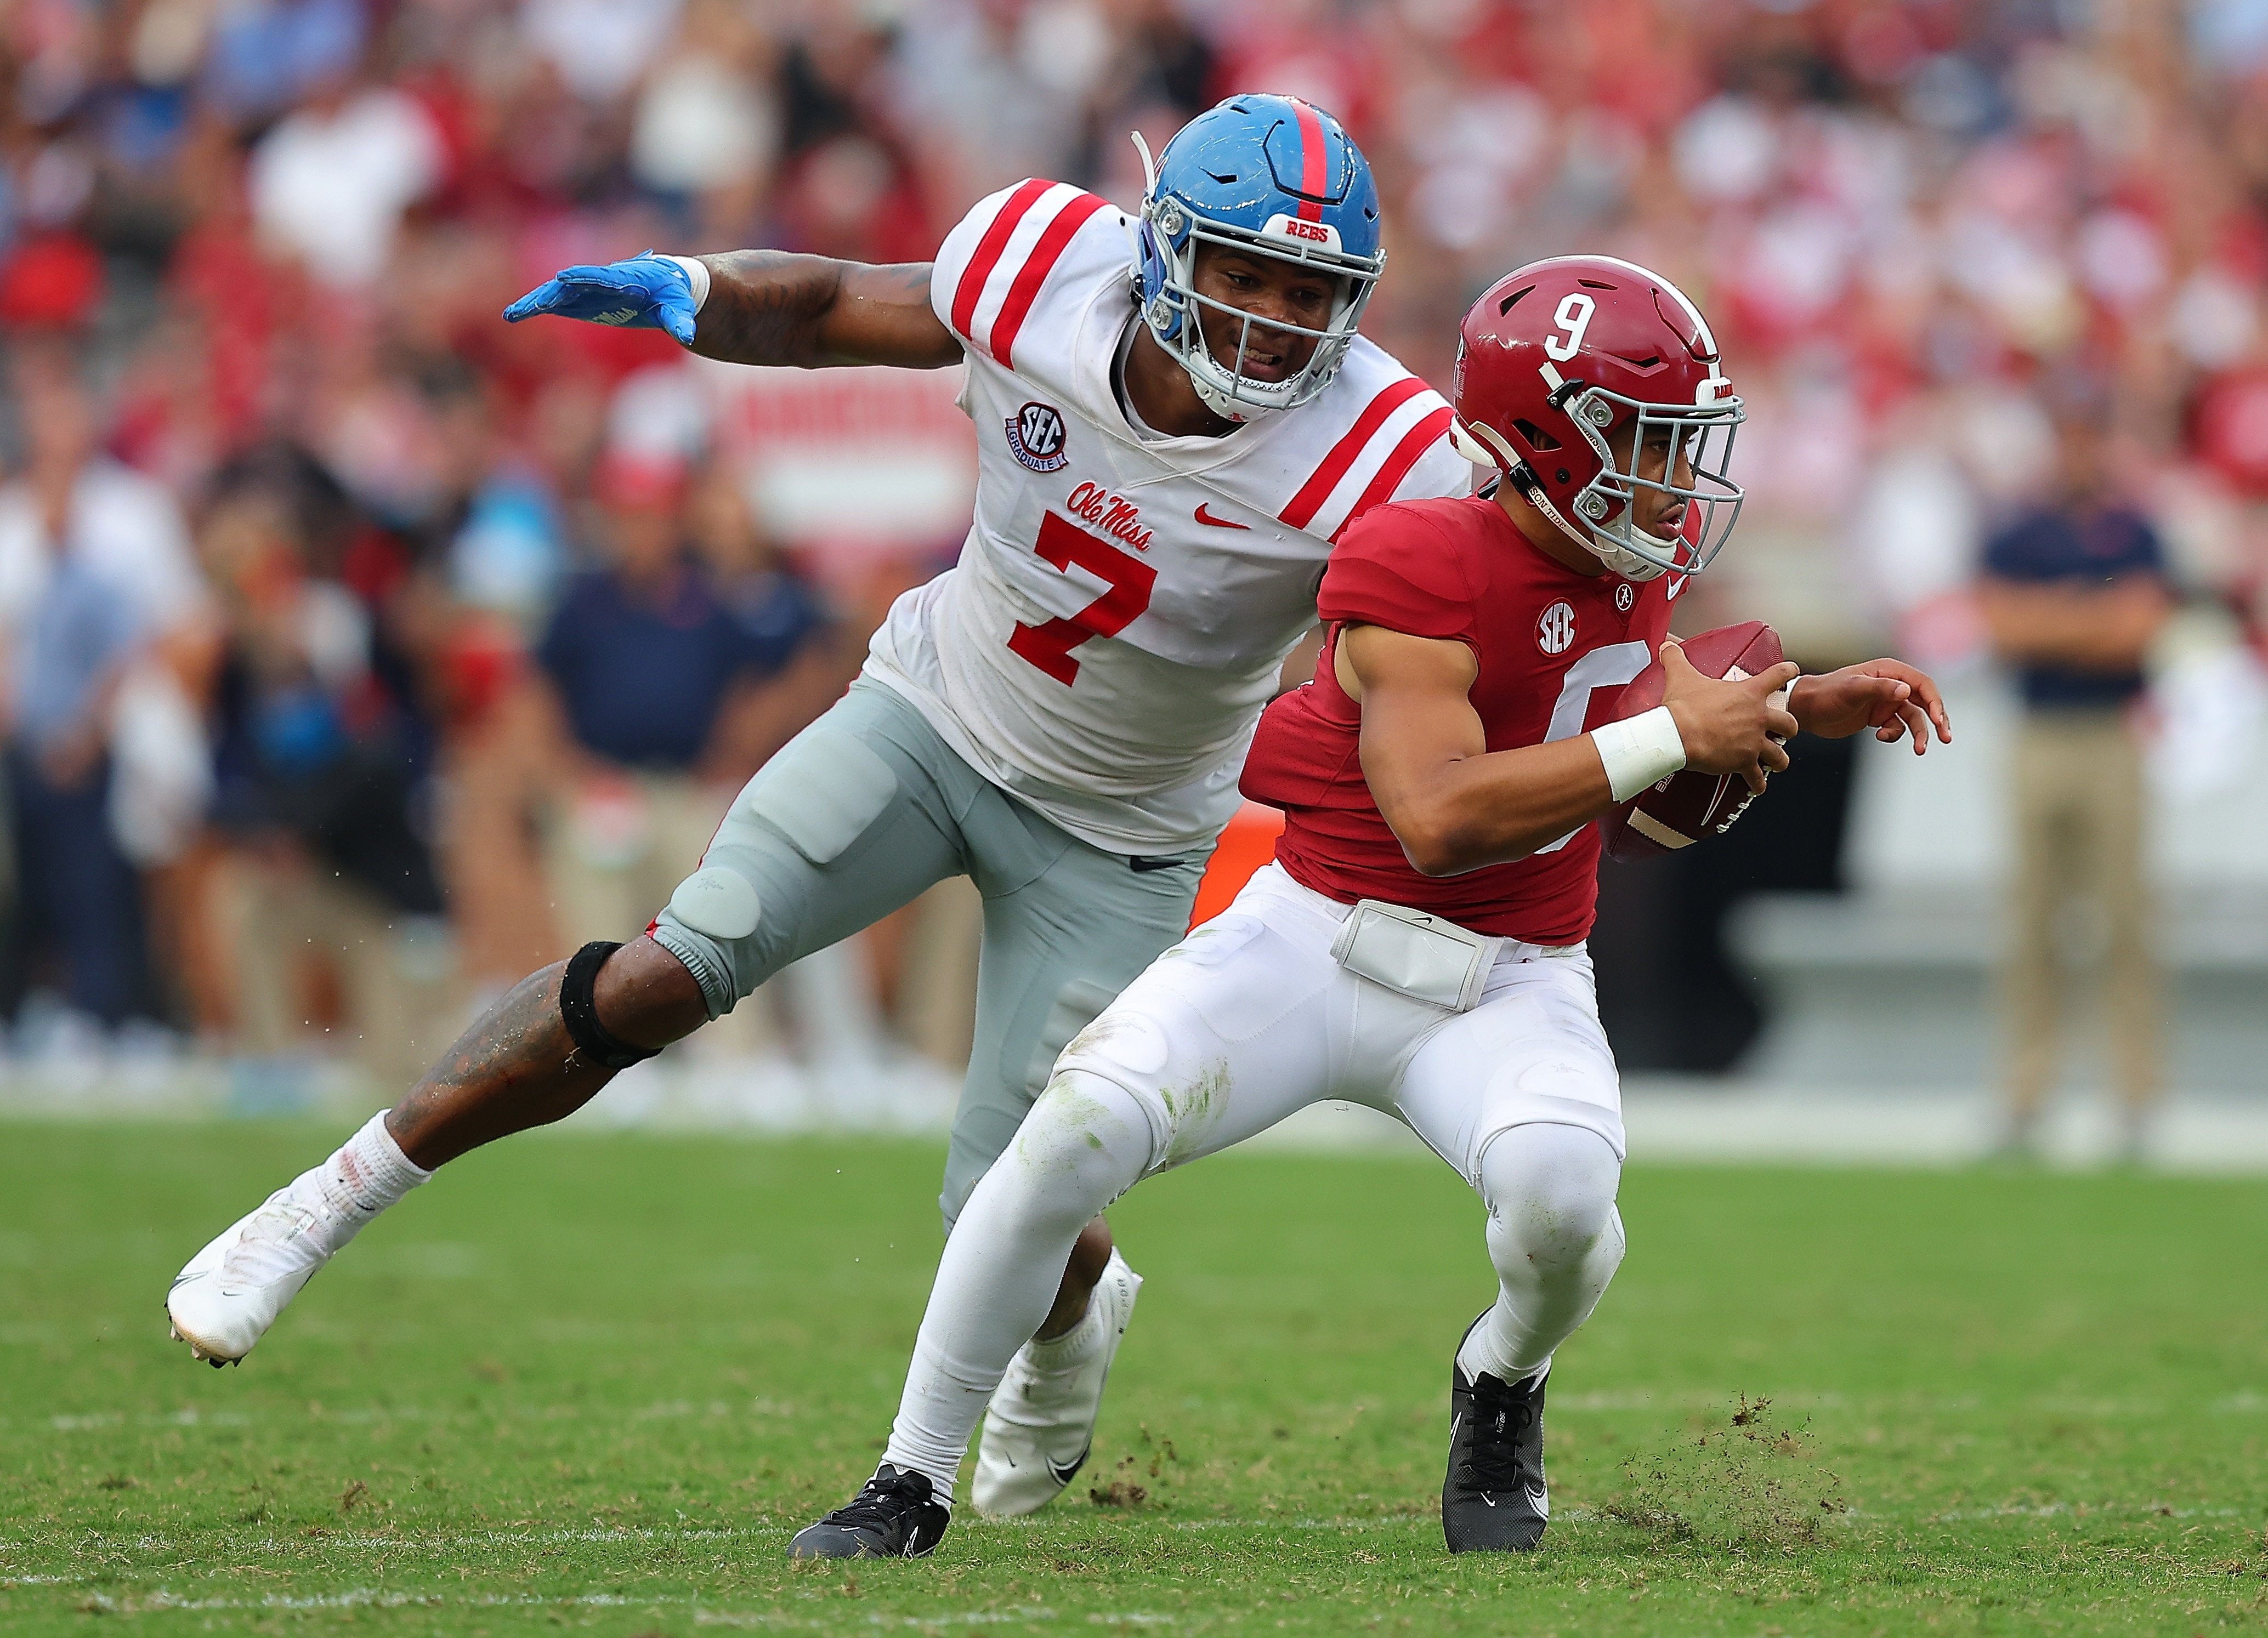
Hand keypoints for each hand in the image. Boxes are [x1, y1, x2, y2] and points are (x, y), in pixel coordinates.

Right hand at [503, 252, 697, 345]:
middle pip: (571, 285)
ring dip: (535, 303)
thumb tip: (688, 336)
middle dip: (550, 294)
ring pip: (557, 294)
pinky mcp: (581, 300)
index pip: (601, 277)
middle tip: (531, 305)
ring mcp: (588, 289)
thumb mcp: (679, 308)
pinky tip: (516, 315)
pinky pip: (556, 302)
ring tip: (511, 315)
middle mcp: (600, 281)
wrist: (664, 285)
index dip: (583, 278)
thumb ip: (681, 321)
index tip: (564, 277)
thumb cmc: (673, 295)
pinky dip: (537, 307)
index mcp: (625, 278)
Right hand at [1660, 641, 1800, 793]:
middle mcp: (1758, 718)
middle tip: (1782, 730)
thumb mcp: (1681, 676)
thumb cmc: (1683, 707)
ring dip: (1779, 760)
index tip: (1792, 671)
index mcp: (1749, 693)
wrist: (1677, 735)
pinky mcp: (1743, 762)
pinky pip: (1757, 778)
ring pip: (1780, 755)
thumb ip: (1677, 658)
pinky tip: (1756, 786)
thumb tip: (1668, 646)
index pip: (1779, 675)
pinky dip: (1757, 784)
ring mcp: (1753, 742)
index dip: (1788, 671)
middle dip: (1789, 728)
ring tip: (1775, 763)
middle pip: (1789, 722)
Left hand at [1788, 659, 1953, 755]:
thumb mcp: (1852, 689)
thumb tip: (1907, 691)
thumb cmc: (1826, 693)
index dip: (1935, 701)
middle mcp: (1892, 684)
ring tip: (1920, 750)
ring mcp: (1886, 701)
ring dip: (1919, 733)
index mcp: (1889, 671)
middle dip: (1937, 719)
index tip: (1939, 720)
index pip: (1922, 684)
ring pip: (1914, 718)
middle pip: (1925, 701)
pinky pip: (1897, 727)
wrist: (1806, 709)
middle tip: (1945, 737)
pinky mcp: (1879, 716)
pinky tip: (1880, 736)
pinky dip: (1894, 734)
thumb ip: (1879, 688)